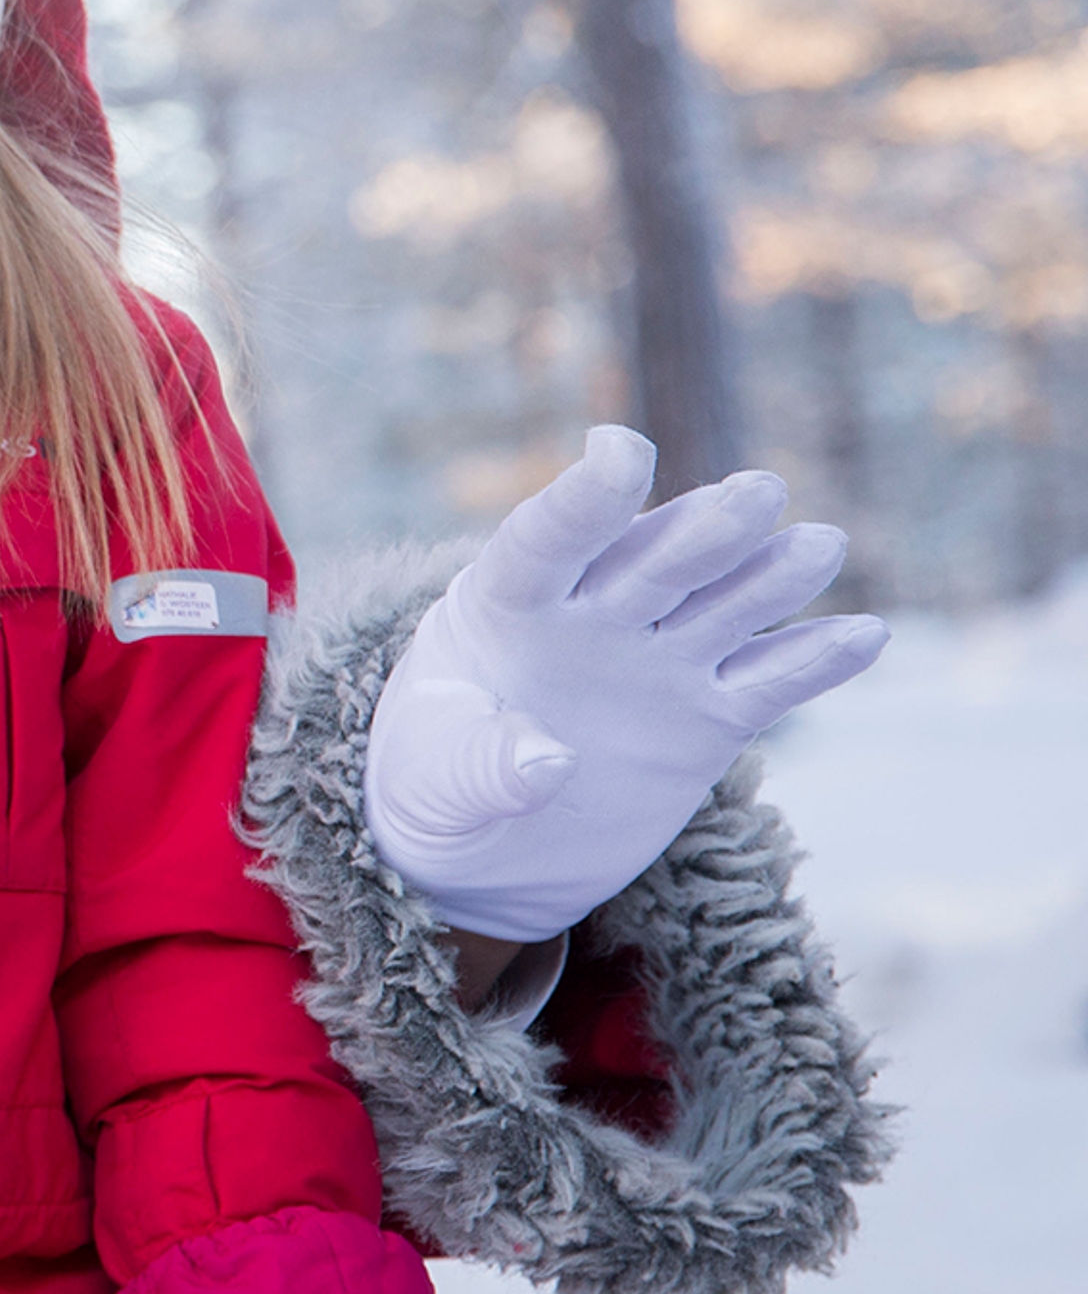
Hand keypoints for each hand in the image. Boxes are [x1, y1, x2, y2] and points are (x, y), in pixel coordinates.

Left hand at [365, 427, 886, 943]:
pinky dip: (813, 660)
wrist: (481, 849)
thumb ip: (481, 765)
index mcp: (504, 604)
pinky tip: (865, 636)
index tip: (621, 451)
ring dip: (771, 576)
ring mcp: (655, 660)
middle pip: (654, 560)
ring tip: (819, 547)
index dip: (585, 498)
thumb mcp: (435, 781)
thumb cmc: (434, 789)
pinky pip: (767, 681)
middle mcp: (592, 615)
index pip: (548, 538)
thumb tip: (547, 760)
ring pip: (722, 605)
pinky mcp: (704, 716)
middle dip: (702, 528)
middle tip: (757, 494)